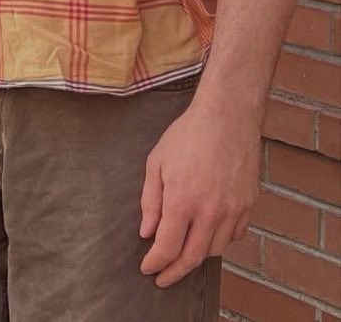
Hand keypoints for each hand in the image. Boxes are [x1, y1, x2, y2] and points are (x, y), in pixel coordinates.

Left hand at [139, 99, 256, 286]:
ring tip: (183, 253)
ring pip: (215, 250)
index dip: (155, 263)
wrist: (226, 117)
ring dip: (197, 256)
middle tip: (163, 279)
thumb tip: (147, 232)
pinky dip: (219, 241)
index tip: (147, 269)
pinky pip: (234, 235)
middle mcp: (209, 211)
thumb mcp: (156, 162)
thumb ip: (150, 200)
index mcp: (182, 200)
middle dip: (174, 272)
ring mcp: (233, 210)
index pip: (167, 247)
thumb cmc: (187, 135)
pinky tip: (208, 234)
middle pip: (192, 257)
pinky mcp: (249, 205)